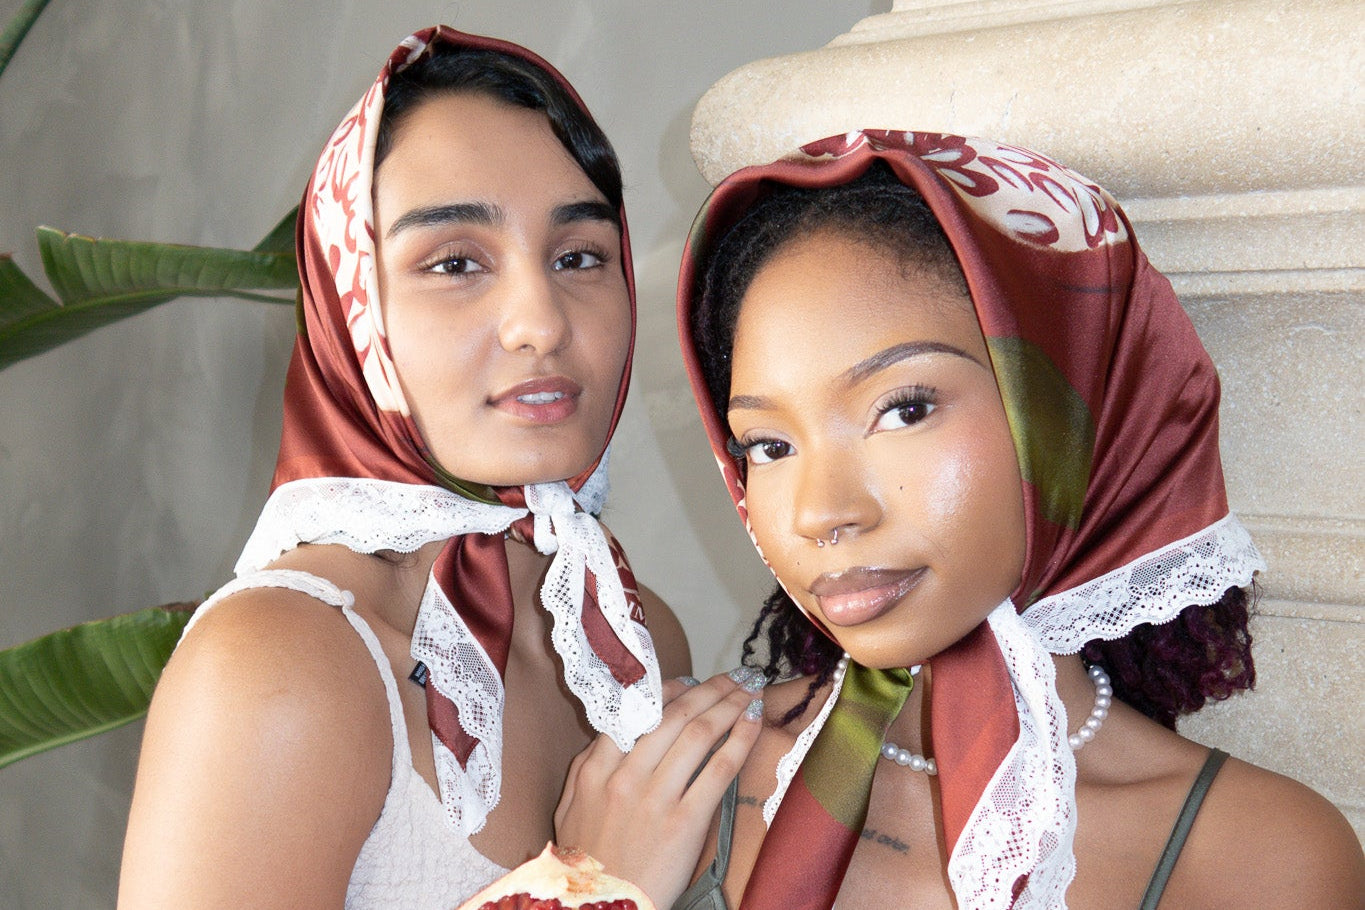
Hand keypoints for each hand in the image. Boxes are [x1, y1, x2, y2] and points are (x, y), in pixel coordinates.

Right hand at [554, 669, 764, 907]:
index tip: (694, 680)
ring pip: (699, 733)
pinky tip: (754, 722)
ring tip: (751, 691)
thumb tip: (616, 728)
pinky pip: (718, 770)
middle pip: (675, 715)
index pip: (637, 712)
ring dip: (730, 704)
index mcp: (595, 769)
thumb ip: (587, 764)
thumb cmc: (589, 863)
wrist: (603, 907)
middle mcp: (625, 776)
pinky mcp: (685, 823)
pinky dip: (740, 739)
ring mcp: (656, 798)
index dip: (672, 689)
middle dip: (711, 688)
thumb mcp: (570, 808)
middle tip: (736, 675)